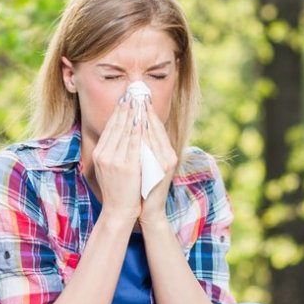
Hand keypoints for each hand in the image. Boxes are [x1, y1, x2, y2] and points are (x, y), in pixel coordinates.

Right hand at [91, 95, 142, 222]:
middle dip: (126, 107)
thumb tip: (117, 135)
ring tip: (140, 100)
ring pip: (126, 130)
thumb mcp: (107, 169)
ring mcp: (114, 160)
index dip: (118, 111)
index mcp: (99, 154)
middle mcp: (104, 154)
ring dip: (134, 113)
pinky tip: (144, 119)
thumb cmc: (116, 191)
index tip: (126, 98)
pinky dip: (139, 129)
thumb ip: (110, 153)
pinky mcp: (127, 166)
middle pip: (116, 125)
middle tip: (134, 92)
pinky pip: (135, 142)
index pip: (110, 127)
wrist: (118, 211)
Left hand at [139, 104, 178, 224]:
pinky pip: (151, 147)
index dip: (147, 111)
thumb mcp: (146, 165)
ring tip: (134, 103)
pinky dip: (144, 134)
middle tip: (135, 93)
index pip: (156, 126)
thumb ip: (145, 149)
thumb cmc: (145, 188)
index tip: (138, 97)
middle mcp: (169, 155)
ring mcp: (167, 161)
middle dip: (144, 110)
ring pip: (154, 134)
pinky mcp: (163, 168)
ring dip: (144, 118)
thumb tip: (136, 129)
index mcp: (166, 152)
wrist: (149, 210)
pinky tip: (136, 124)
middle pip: (156, 127)